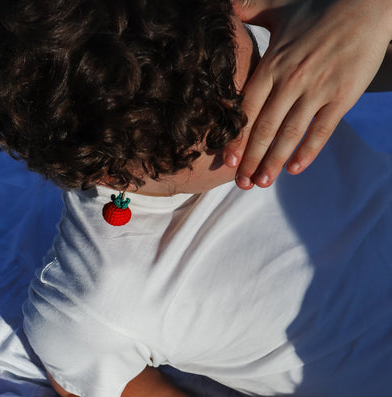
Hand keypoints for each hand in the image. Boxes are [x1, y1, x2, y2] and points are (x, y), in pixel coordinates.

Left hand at [226, 0, 391, 188]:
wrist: (367, 4)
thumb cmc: (319, 9)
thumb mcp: (279, 7)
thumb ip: (249, 10)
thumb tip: (224, 8)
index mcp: (273, 63)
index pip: (247, 108)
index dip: (236, 137)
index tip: (226, 161)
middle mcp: (291, 79)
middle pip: (265, 128)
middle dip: (250, 158)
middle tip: (240, 183)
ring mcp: (317, 89)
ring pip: (289, 134)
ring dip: (274, 162)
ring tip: (262, 183)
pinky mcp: (342, 96)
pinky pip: (321, 130)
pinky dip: (307, 152)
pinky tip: (294, 170)